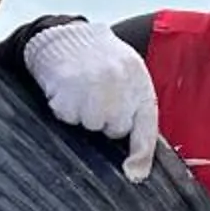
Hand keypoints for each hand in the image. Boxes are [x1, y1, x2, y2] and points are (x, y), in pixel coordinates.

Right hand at [21, 21, 160, 181]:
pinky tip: (66, 89)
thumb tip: (135, 165)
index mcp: (138, 81)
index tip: (134, 174)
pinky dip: (64, 108)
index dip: (141, 155)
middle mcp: (119, 83)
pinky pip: (67, 116)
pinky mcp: (69, 88)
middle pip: (114, 128)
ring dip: (83, 115)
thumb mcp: (127, 76)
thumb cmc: (99, 59)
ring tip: (81, 92)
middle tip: (97, 98)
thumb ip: (135, 110)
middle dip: (105, 120)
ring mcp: (93, 86)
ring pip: (90, 125)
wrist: (66, 35)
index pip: (145, 127)